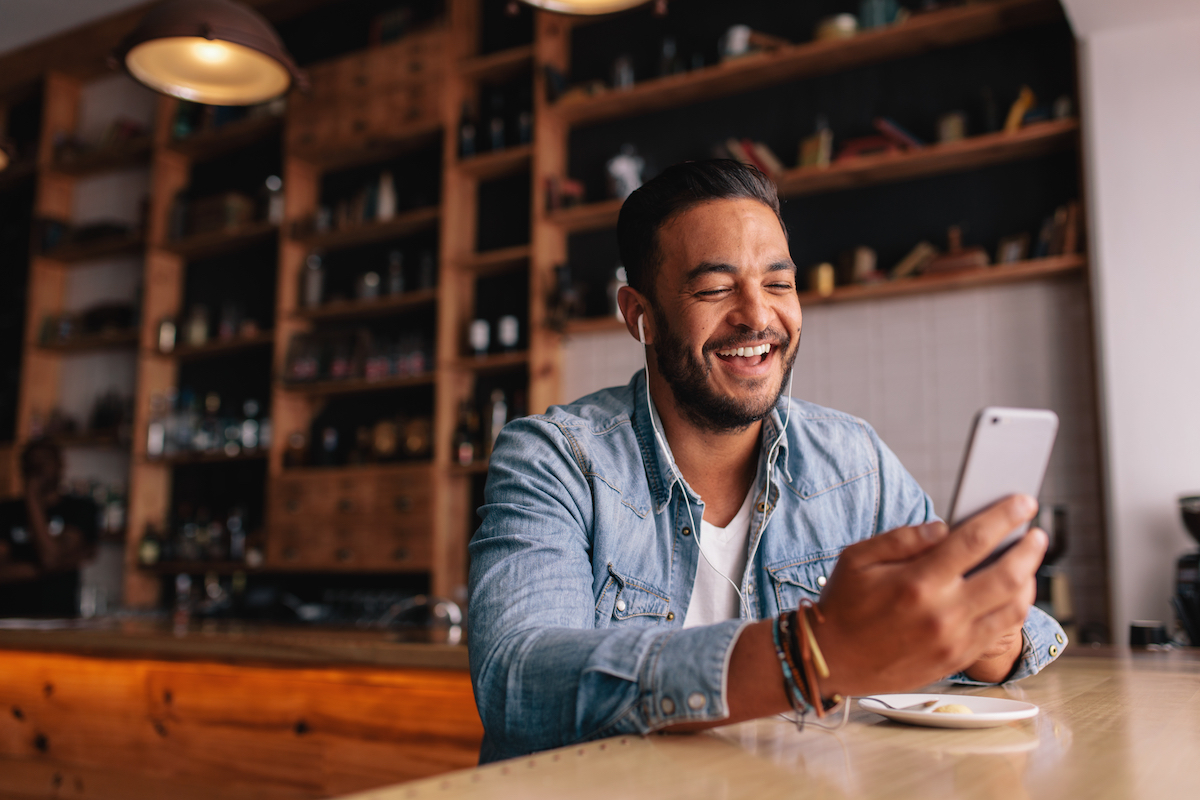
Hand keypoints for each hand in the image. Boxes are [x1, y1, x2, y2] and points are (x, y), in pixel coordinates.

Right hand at [812, 495, 1045, 697]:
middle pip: (1007, 575)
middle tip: (1038, 533)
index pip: (974, 540)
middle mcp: (941, 613)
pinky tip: (1013, 593)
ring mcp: (952, 640)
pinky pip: (1000, 632)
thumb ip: (902, 538)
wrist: (831, 661)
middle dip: (1030, 549)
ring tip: (1028, 562)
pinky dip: (1015, 608)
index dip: (1005, 517)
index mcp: (916, 582)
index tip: (1024, 502)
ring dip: (1030, 579)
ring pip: (1013, 607)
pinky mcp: (956, 659)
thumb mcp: (857, 558)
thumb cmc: (842, 606)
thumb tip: (942, 528)